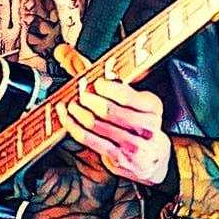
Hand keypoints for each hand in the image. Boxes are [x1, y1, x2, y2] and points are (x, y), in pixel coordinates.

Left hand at [56, 78, 171, 184]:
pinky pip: (88, 139)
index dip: (105, 87)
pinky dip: (72, 125)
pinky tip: (66, 117)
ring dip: (77, 111)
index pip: (124, 95)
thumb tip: (87, 61)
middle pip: (107, 110)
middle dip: (87, 98)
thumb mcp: (138, 101)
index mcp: (152, 107)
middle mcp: (146, 127)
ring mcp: (132, 145)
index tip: (95, 82)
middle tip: (79, 92)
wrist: (152, 157)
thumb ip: (115, 83)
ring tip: (71, 103)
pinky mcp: (117, 158)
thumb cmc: (140, 123)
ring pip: (94, 124)